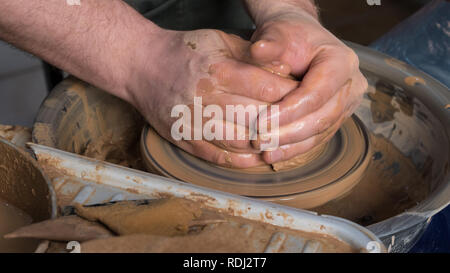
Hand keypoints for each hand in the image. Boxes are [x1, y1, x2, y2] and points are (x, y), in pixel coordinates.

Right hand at [127, 28, 297, 167]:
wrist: (142, 66)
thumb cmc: (185, 52)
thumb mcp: (220, 40)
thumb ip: (252, 56)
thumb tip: (285, 72)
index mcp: (218, 70)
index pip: (267, 87)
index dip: (290, 94)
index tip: (304, 97)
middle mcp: (207, 98)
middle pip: (257, 117)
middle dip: (283, 122)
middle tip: (299, 123)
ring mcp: (194, 122)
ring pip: (241, 141)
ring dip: (265, 144)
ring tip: (281, 141)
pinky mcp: (185, 138)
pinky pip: (218, 156)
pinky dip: (241, 160)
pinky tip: (256, 156)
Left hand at [249, 7, 367, 163]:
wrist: (297, 38)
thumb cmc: (288, 34)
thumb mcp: (278, 32)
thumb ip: (270, 42)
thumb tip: (258, 50)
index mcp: (342, 61)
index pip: (317, 93)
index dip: (289, 111)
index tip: (261, 122)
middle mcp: (351, 84)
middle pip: (322, 117)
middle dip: (289, 133)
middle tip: (261, 141)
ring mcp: (347, 103)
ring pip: (320, 131)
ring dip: (291, 145)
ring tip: (265, 152)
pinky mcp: (336, 117)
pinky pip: (317, 136)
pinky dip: (295, 147)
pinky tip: (274, 153)